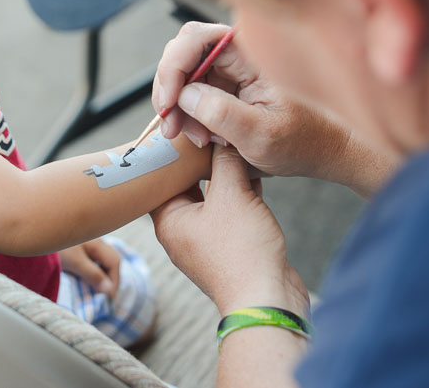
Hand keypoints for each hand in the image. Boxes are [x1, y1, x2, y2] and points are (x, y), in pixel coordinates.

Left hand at [58, 238, 120, 298]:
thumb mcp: (75, 261)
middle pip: (109, 259)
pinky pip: (90, 258)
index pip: (114, 262)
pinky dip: (91, 269)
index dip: (114, 281)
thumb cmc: (55, 245)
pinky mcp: (74, 245)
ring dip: (101, 273)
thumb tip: (110, 290)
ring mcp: (84, 241)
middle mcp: (94, 240)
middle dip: (110, 277)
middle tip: (106, 295)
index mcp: (97, 242)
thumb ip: (93, 274)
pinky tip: (83, 276)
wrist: (33, 230)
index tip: (109, 299)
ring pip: (99, 258)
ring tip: (96, 288)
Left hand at [150, 145, 308, 315]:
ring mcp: (207, 240)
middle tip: (212, 132)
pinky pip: (230, 211)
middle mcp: (182, 231)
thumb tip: (223, 137)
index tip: (183, 130)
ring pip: (212, 197)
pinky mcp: (231, 245)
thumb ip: (226, 160)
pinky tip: (254, 172)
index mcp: (169, 220)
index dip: (172, 153)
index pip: (161, 177)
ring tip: (235, 146)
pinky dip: (240, 192)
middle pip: (187, 184)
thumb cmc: (241, 251)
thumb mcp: (231, 194)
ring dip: (224, 175)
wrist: (267, 298)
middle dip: (202, 160)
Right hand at [154, 21, 396, 194]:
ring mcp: (228, 72)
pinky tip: (201, 137)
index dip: (174, 65)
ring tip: (197, 138)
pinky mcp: (223, 90)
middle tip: (172, 125)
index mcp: (251, 54)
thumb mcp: (262, 135)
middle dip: (170, 88)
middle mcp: (237, 56)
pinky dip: (186, 116)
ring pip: (182, 76)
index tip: (168, 102)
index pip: (197, 38)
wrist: (321, 152)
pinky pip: (190, 94)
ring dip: (177, 108)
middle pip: (182, 53)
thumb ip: (223, 113)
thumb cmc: (303, 142)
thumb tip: (186, 94)